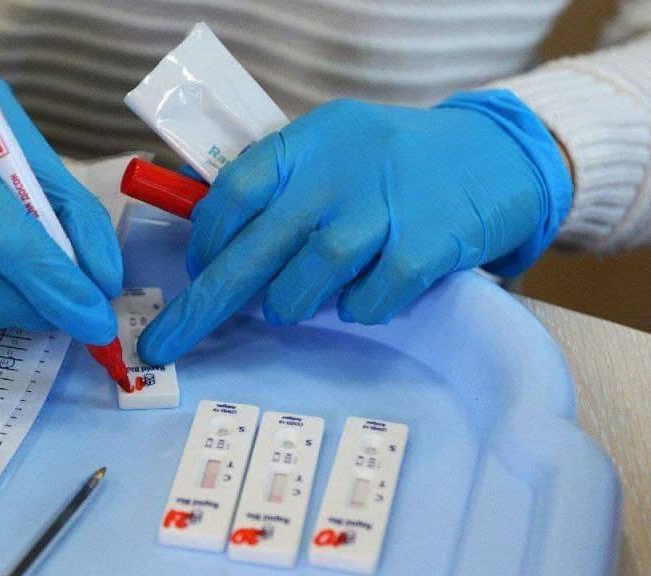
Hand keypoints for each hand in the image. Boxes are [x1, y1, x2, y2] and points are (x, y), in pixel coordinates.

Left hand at [139, 91, 570, 364]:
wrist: (498, 154)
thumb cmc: (396, 165)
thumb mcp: (333, 151)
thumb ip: (280, 188)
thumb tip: (215, 249)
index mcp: (307, 143)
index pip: (233, 191)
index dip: (207, 238)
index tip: (199, 270)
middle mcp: (338, 171)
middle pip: (255, 247)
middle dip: (204, 304)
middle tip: (167, 344)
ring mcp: (384, 207)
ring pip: (306, 277)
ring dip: (289, 303)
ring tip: (293, 304)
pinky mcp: (428, 244)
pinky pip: (369, 298)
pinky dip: (358, 309)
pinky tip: (364, 297)